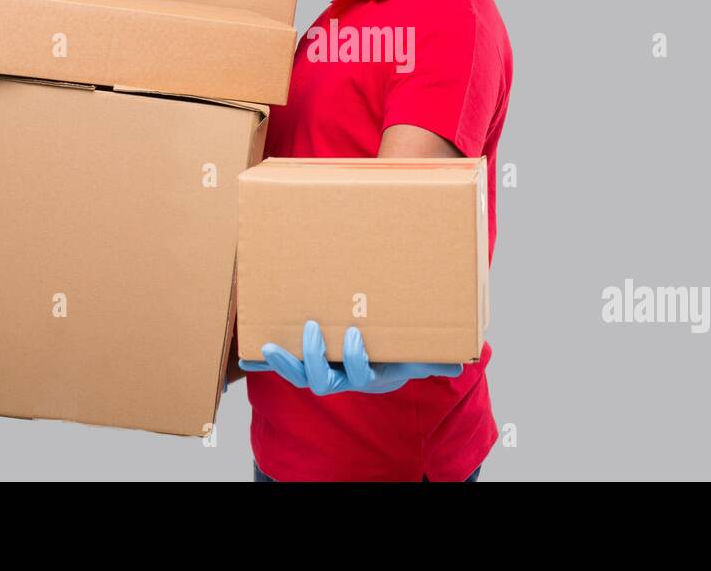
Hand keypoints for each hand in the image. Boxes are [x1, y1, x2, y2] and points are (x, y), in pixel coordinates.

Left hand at [238, 319, 462, 394]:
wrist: (380, 361)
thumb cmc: (398, 355)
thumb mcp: (417, 356)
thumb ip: (437, 358)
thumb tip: (464, 361)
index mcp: (367, 376)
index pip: (358, 375)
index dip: (354, 359)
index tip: (354, 335)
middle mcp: (341, 378)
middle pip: (321, 381)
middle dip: (314, 357)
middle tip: (312, 329)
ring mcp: (321, 372)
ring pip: (299, 377)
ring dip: (284, 362)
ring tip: (270, 345)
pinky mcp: (304, 363)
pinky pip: (282, 367)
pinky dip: (262, 365)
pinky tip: (245, 357)